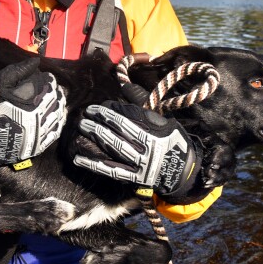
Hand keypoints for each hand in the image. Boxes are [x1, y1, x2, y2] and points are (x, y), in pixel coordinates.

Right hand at [0, 59, 66, 167]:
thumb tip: (36, 61)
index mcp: (34, 96)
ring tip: (51, 104)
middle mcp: (42, 111)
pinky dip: (57, 123)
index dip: (47, 79)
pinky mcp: (42, 142)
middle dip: (53, 92)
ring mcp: (43, 128)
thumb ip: (18, 71)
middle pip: (57, 97)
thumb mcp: (1, 85)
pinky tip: (53, 120)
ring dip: (57, 106)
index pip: (50, 82)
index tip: (43, 79)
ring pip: (59, 113)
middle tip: (47, 91)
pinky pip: (56, 130)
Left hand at [72, 102, 200, 198]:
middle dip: (100, 121)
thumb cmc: (171, 141)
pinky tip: (78, 158)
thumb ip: (142, 104)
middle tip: (85, 114)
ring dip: (95, 137)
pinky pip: (110, 170)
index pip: (129, 116)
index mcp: (156, 130)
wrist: (183, 172)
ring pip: (113, 148)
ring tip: (82, 128)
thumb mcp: (164, 120)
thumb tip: (124, 86)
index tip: (98, 107)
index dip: (111, 111)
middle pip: (119, 131)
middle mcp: (148, 146)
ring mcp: (140, 163)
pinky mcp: (133, 177)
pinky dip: (93, 164)